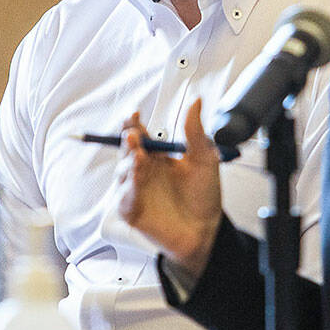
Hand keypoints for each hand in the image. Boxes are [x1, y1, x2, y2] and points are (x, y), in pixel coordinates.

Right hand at [115, 99, 222, 279]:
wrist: (207, 229)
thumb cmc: (204, 194)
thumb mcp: (204, 158)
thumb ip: (195, 131)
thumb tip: (195, 100)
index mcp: (157, 155)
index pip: (140, 133)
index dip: (133, 123)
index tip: (134, 113)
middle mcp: (142, 169)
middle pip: (126, 149)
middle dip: (127, 139)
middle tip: (133, 134)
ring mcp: (135, 189)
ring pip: (122, 170)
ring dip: (128, 161)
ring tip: (139, 155)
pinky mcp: (131, 210)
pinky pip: (124, 196)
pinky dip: (128, 187)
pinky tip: (136, 178)